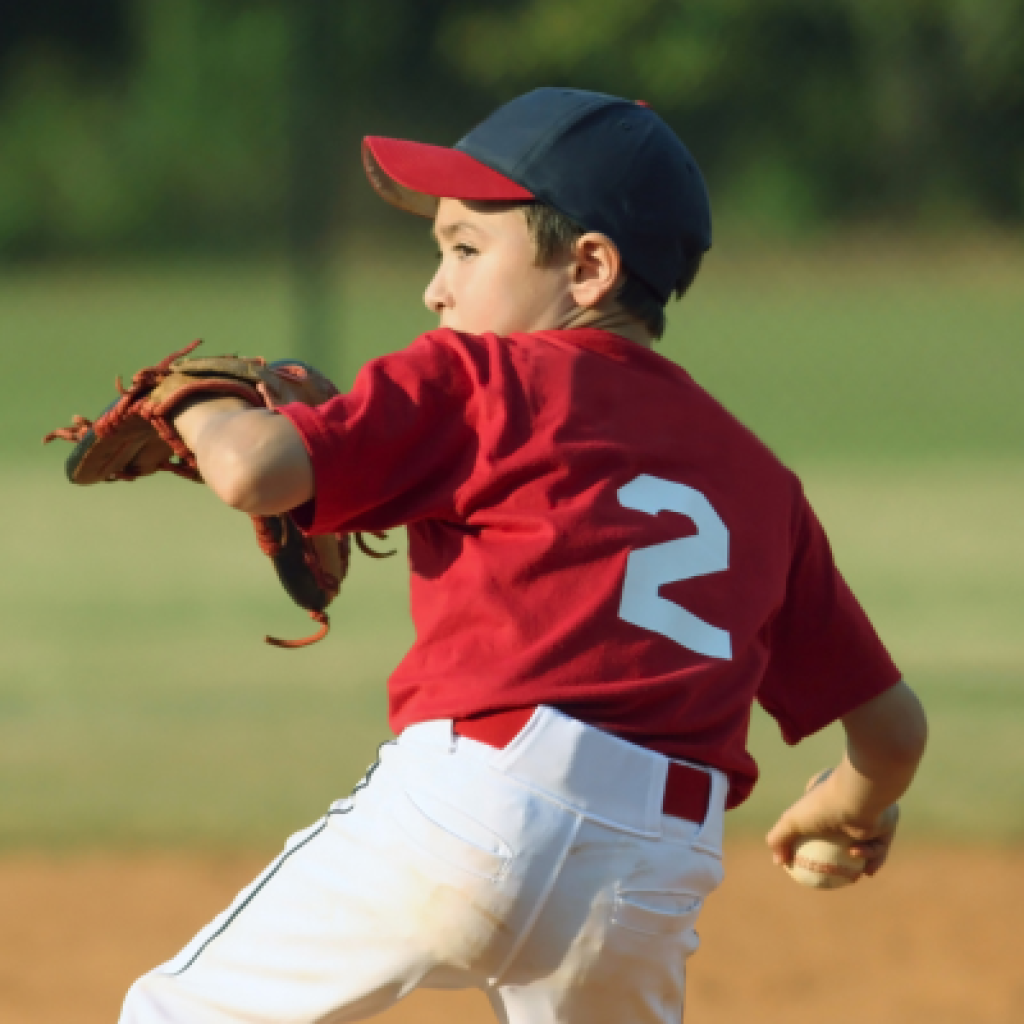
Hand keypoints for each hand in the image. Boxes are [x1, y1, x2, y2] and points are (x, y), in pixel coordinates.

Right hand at [765, 769, 899, 876]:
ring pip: (863, 843)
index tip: (808, 861)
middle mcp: (848, 804)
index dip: (812, 841)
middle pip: (841, 835)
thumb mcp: (791, 821)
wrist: (859, 798)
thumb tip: (777, 862)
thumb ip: (778, 838)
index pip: (817, 821)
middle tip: (833, 874)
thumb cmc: (822, 806)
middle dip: (838, 856)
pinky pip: (879, 846)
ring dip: (858, 861)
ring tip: (853, 877)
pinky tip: (866, 870)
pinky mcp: (885, 824)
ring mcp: (868, 814)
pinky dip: (872, 857)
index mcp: (826, 798)